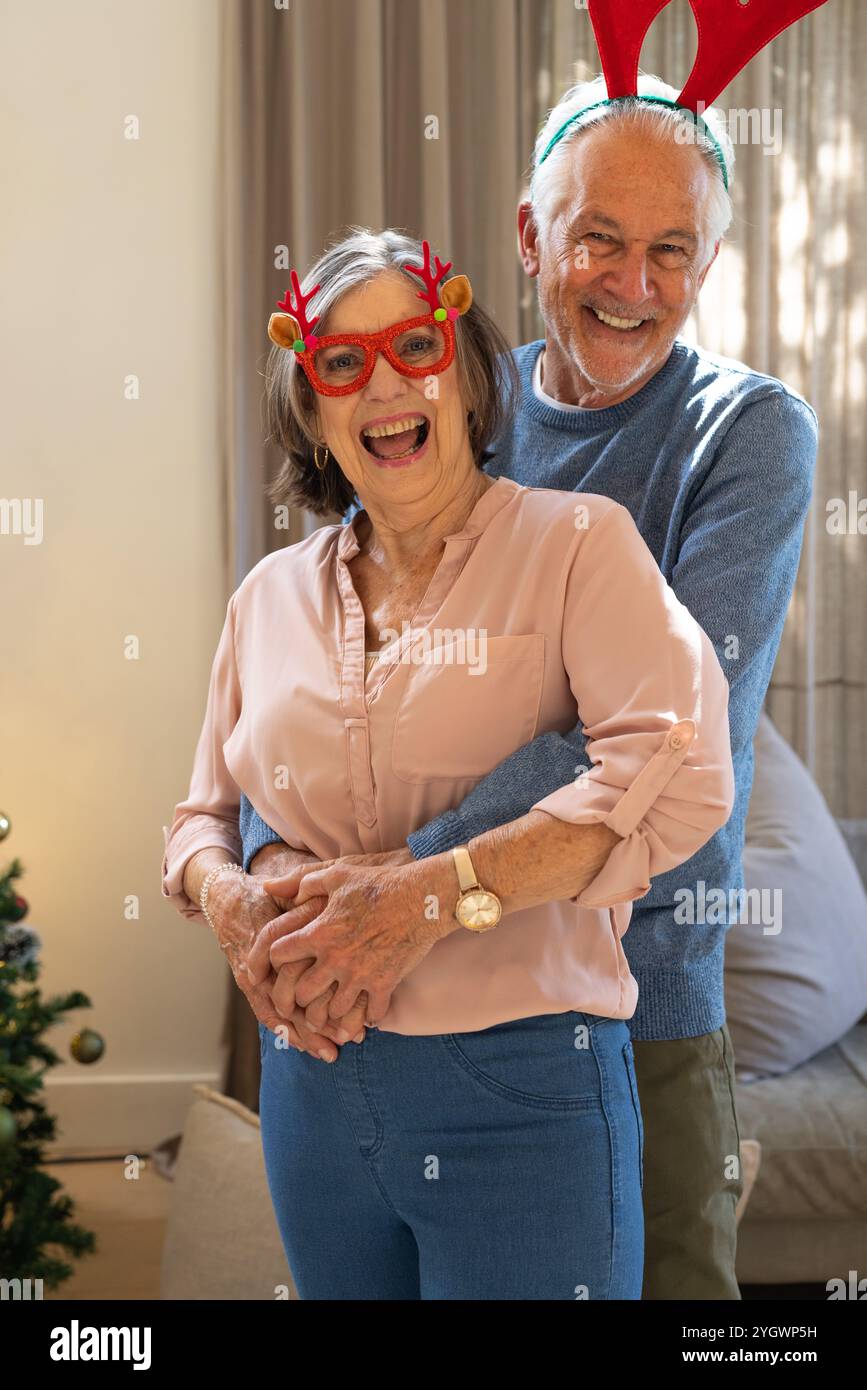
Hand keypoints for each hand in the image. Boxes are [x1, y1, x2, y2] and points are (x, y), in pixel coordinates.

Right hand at [202, 870, 349, 1060]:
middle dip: (320, 1025)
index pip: (300, 977)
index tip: (352, 1009)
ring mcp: (255, 979)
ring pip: (281, 1015)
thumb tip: (338, 918)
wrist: (229, 901)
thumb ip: (309, 910)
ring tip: (329, 1053)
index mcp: (276, 945)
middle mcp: (263, 967)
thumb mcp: (288, 898)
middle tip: (348, 1040)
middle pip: (293, 1004)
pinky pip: (267, 1013)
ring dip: (304, 1035)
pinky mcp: (251, 985)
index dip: (326, 996)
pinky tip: (302, 1045)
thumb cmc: (266, 898)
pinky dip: (285, 1030)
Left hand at [249, 856, 445, 1026]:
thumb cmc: (379, 883)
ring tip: (330, 1013)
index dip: (273, 961)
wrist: (422, 898)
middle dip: (298, 998)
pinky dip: (366, 1018)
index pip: (278, 955)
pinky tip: (365, 1015)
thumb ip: (302, 881)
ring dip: (330, 1014)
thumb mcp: (337, 874)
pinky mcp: (384, 984)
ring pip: (333, 1010)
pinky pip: (370, 1014)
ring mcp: (360, 974)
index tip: (278, 965)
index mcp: (319, 932)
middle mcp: (335, 958)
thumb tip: (272, 886)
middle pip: (302, 993)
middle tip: (301, 1000)